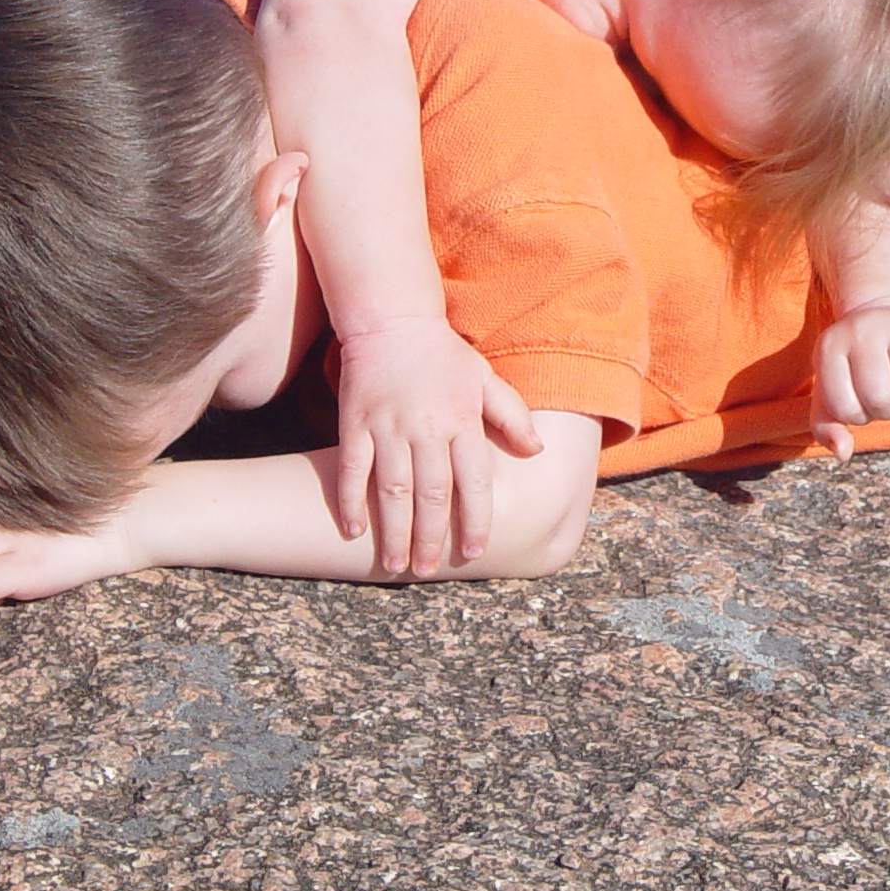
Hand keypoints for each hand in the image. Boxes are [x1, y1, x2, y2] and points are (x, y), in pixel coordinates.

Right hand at [334, 318, 541, 577]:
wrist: (392, 320)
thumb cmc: (443, 355)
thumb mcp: (485, 378)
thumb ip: (512, 415)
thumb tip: (538, 450)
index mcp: (461, 420)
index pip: (473, 480)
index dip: (476, 518)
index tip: (475, 550)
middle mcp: (425, 427)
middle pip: (431, 493)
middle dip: (432, 536)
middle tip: (429, 570)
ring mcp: (387, 426)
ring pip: (391, 489)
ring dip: (394, 530)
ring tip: (396, 564)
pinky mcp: (355, 423)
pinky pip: (351, 469)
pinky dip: (350, 501)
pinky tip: (354, 531)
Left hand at [811, 305, 889, 457]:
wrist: (885, 310)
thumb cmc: (855, 364)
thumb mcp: (831, 390)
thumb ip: (827, 426)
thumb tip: (843, 453)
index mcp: (830, 347)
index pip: (845, 409)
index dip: (856, 415)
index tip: (858, 397)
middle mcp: (863, 330)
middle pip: (882, 401)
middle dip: (886, 409)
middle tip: (885, 390)